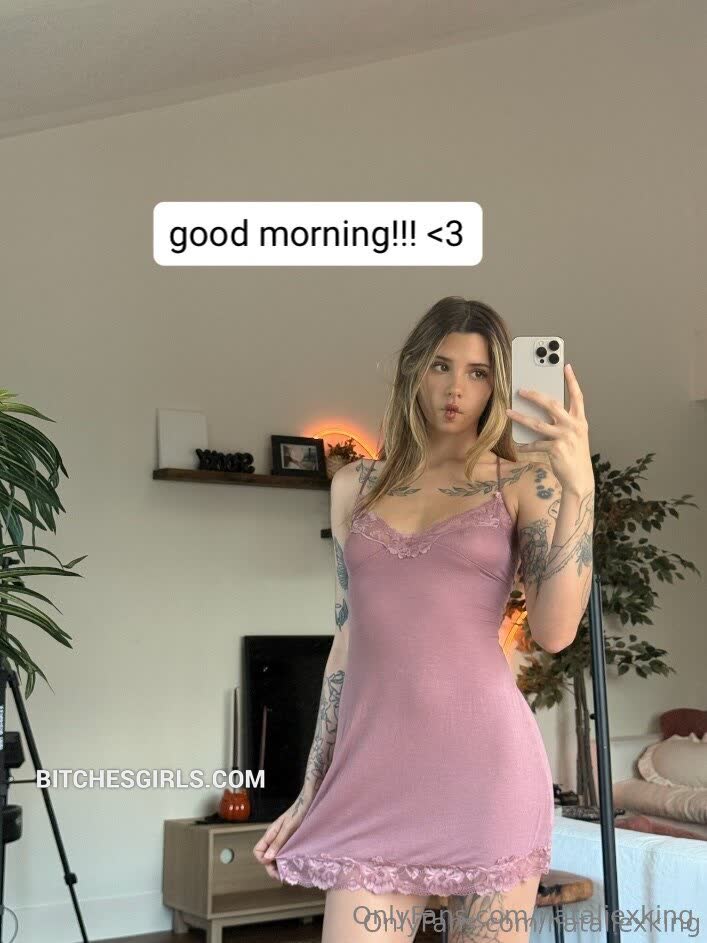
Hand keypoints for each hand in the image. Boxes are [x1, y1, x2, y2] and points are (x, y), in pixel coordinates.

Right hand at [252, 797, 308, 879]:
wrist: (309, 802)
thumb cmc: (299, 812)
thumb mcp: (288, 827)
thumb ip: (278, 842)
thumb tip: (267, 858)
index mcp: (270, 834)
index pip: (258, 851)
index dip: (263, 860)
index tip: (274, 866)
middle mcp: (274, 838)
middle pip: (266, 857)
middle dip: (272, 868)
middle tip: (283, 877)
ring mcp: (282, 840)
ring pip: (275, 857)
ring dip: (280, 866)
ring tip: (290, 873)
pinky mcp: (290, 841)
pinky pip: (284, 854)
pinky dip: (287, 861)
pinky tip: (294, 865)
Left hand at [505, 363, 592, 491]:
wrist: (580, 479)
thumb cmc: (575, 456)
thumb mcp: (574, 436)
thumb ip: (563, 423)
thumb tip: (543, 411)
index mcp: (580, 421)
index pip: (577, 396)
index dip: (572, 381)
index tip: (566, 366)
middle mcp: (574, 426)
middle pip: (552, 404)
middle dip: (535, 395)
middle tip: (521, 390)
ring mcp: (565, 437)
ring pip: (537, 423)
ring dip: (520, 417)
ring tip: (508, 412)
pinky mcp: (555, 449)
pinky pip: (535, 444)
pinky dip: (526, 444)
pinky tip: (519, 444)